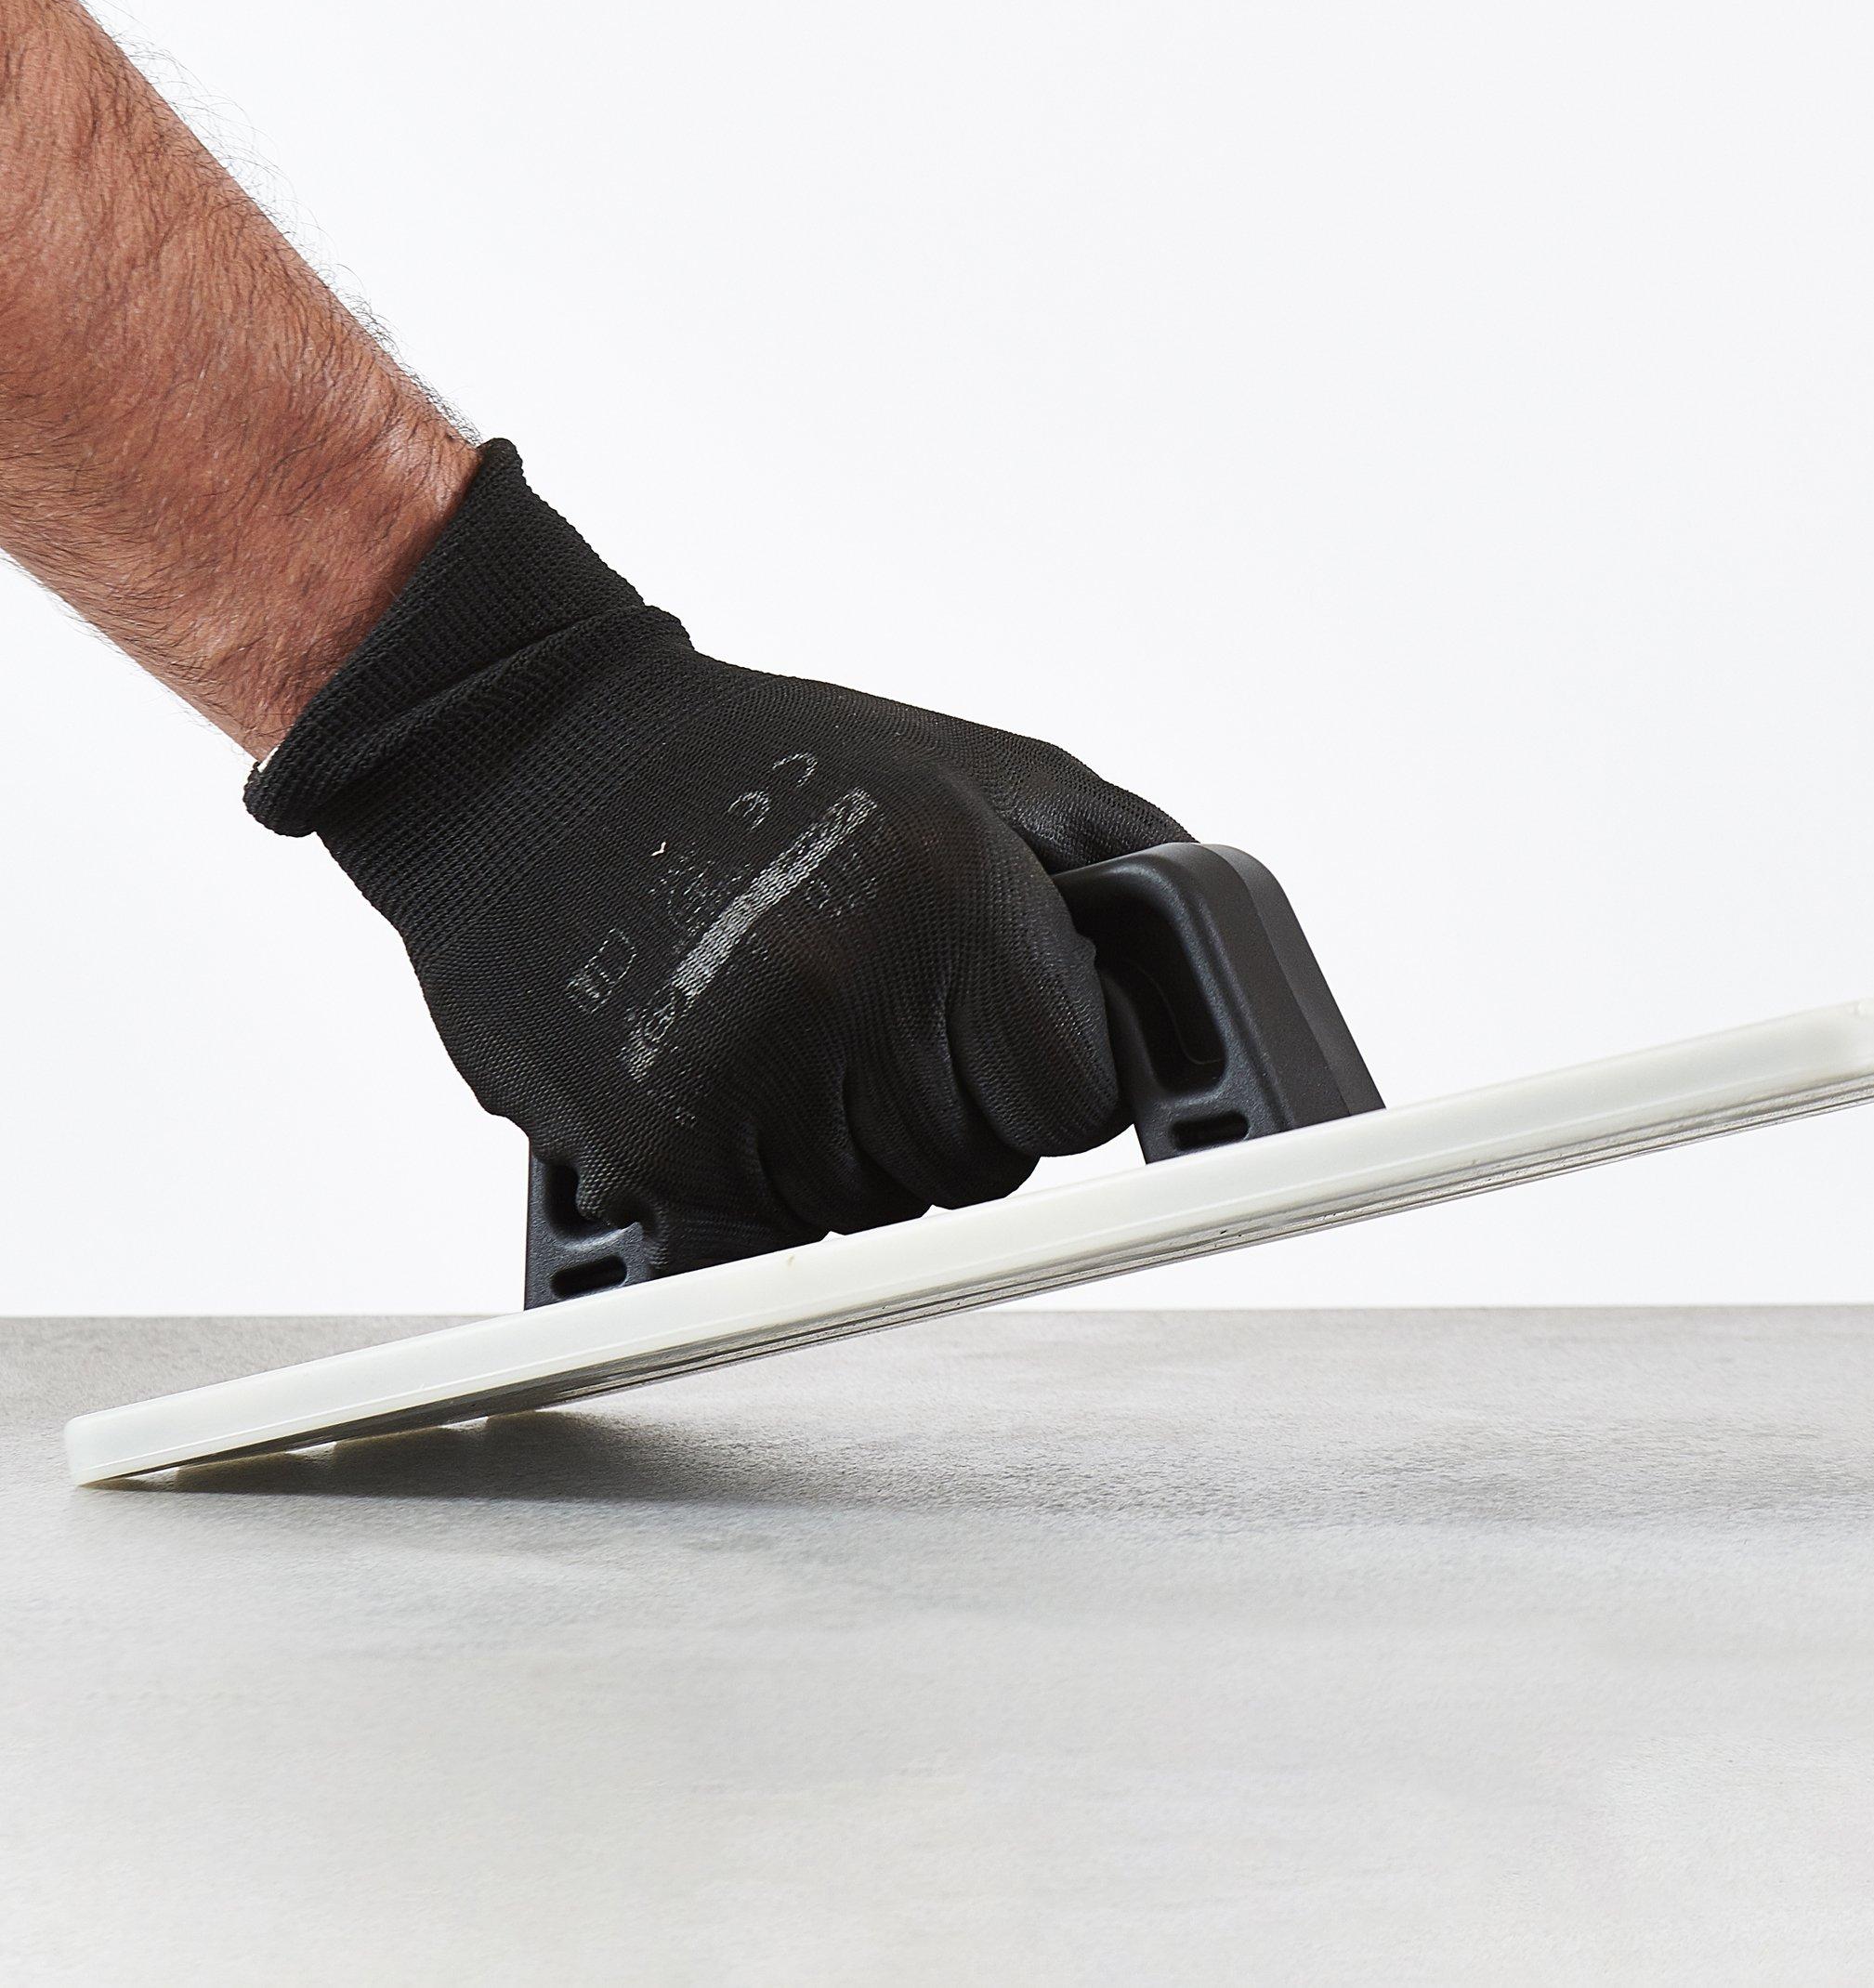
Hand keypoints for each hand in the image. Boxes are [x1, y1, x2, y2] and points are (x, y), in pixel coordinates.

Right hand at [251, 443, 1184, 1264]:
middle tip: (872, 991)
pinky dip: (765, 1173)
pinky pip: (779, 1233)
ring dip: (858, 1142)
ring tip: (787, 1010)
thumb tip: (1222, 988)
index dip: (1050, 1064)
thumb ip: (1129, 870)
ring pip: (886, 1214)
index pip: (1079, 1094)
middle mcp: (849, 980)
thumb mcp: (986, 766)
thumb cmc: (780, 762)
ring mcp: (745, 1073)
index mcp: (949, 879)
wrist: (529, 761)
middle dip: (956, 1101)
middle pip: (988, 1165)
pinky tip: (723, 1058)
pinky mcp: (655, 1148)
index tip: (1002, 1019)